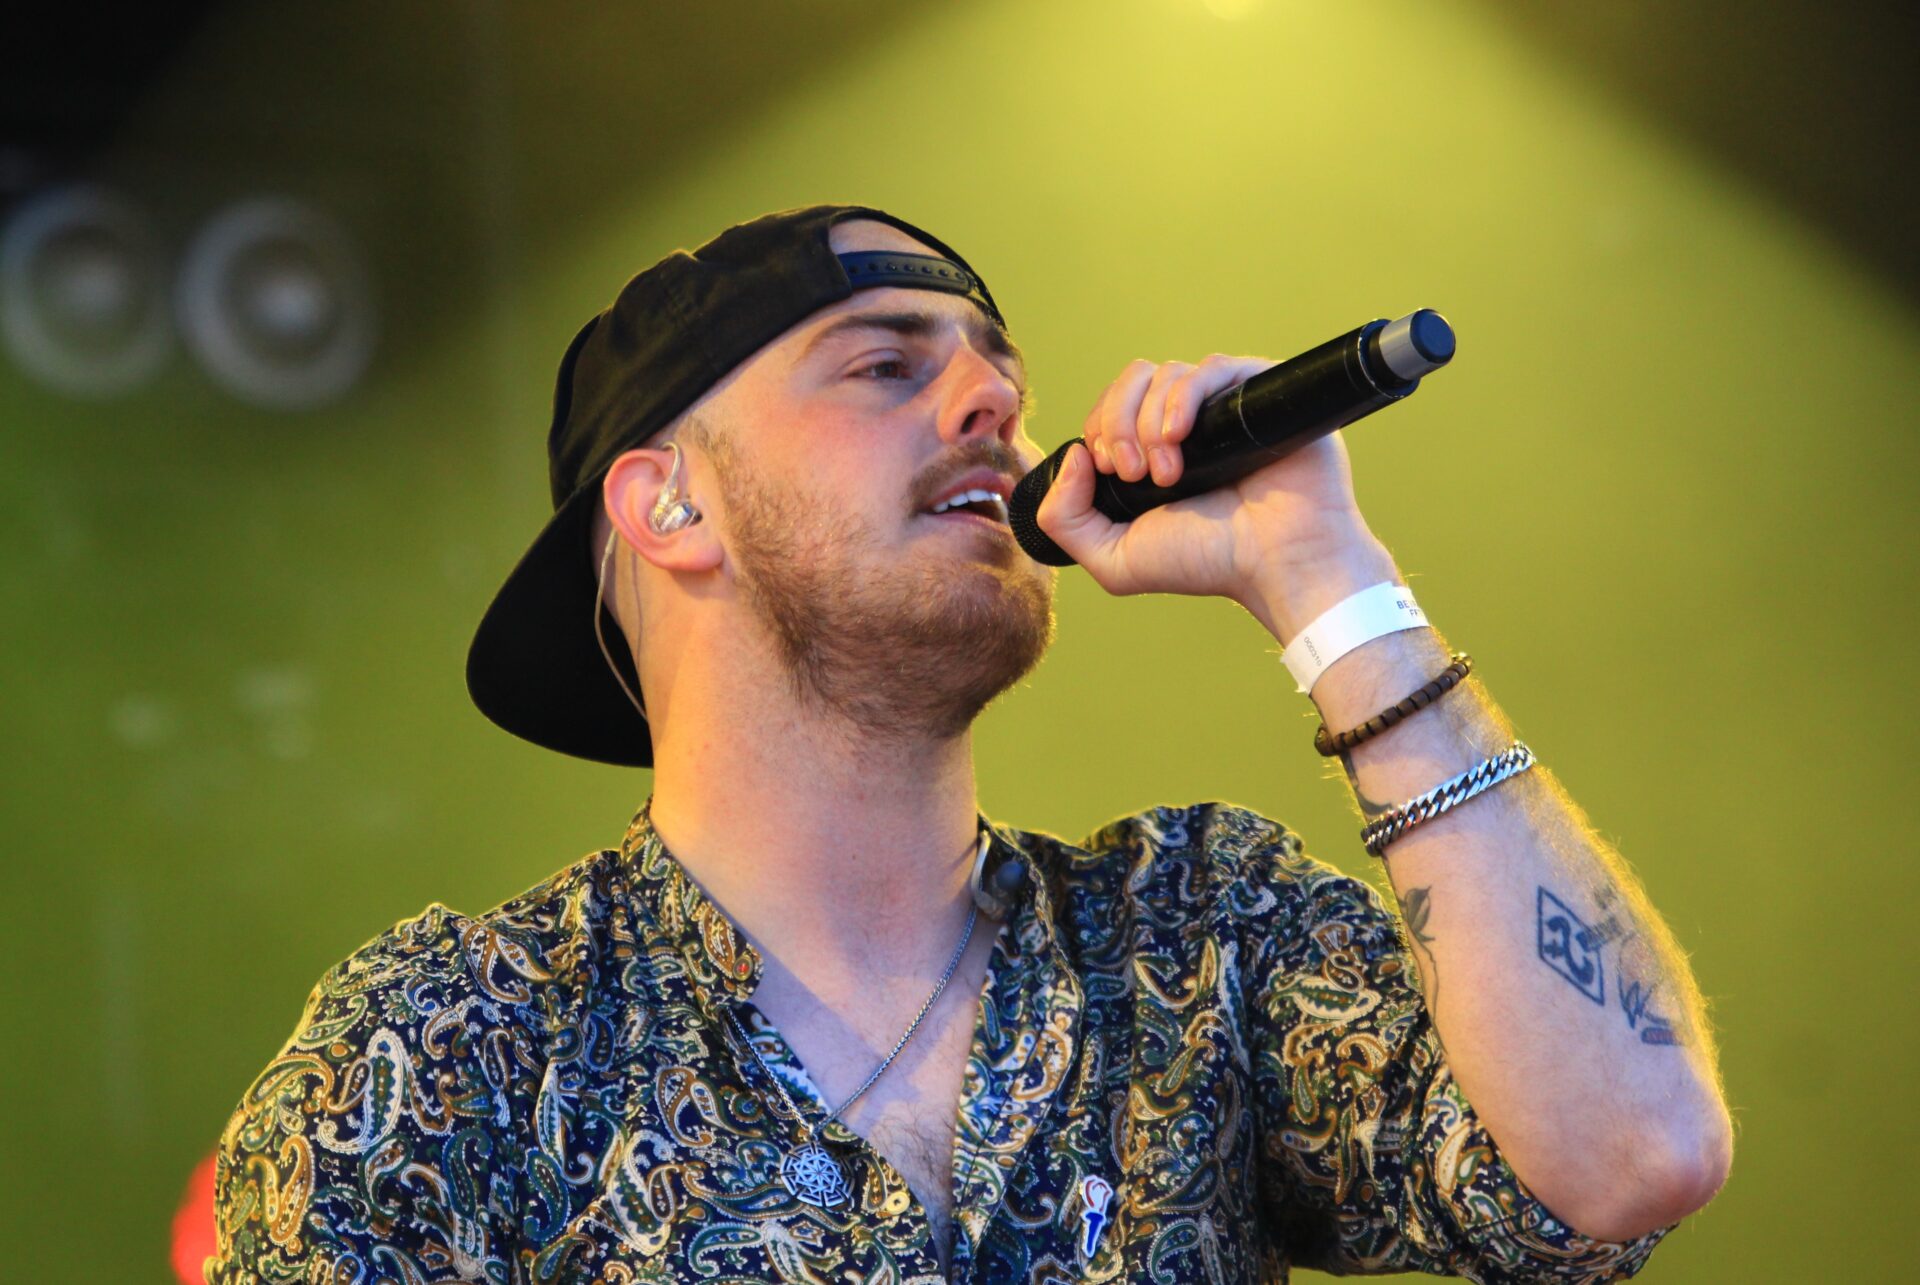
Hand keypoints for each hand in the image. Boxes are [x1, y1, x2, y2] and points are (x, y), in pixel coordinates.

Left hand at [1033, 355, 1397, 641]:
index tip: (1114, 473)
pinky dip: (1183, 396)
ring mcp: (1222, 405)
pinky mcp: (1258, 391)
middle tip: (1134, 474)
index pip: (1108, 408)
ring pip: (1164, 374)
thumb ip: (1064, 520)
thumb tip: (1073, 455)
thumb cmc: (1207, 562)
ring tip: (1169, 473)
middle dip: (1118, 425)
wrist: (1276, 562)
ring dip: (1150, 422)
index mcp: (1152, 449)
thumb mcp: (1113, 560)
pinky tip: (1181, 434)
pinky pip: (1209, 368)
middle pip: (1130, 382)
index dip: (1100, 430)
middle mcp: (1186, 422)